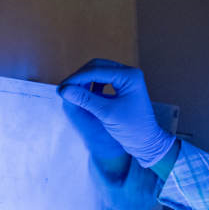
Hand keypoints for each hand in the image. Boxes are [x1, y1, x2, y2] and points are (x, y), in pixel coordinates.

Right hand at [58, 60, 172, 167]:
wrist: (147, 142)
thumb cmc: (132, 129)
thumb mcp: (106, 113)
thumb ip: (85, 99)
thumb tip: (64, 90)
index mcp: (129, 76)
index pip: (96, 70)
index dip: (77, 78)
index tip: (61, 88)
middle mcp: (129, 73)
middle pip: (97, 67)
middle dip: (80, 77)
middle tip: (64, 89)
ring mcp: (126, 79)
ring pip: (98, 72)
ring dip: (85, 80)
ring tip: (73, 92)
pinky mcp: (123, 86)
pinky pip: (103, 80)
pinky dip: (92, 86)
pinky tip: (86, 95)